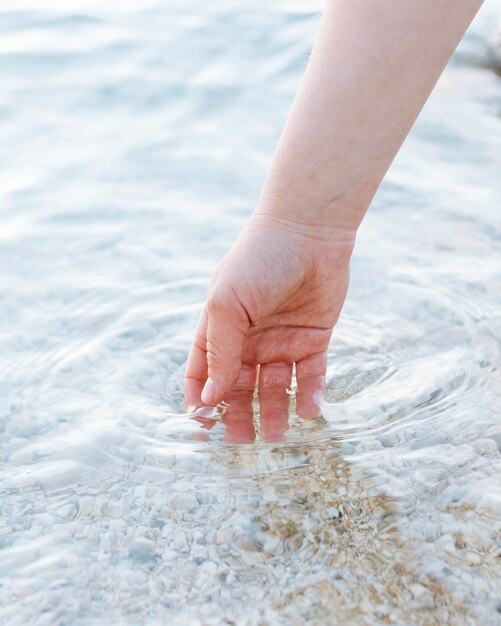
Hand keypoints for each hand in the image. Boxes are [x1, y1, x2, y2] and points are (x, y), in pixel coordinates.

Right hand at [184, 212, 354, 436]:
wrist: (309, 232)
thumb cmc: (258, 261)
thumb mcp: (227, 304)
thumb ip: (220, 352)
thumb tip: (210, 397)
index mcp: (220, 328)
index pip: (203, 372)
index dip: (201, 399)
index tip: (203, 427)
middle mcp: (249, 339)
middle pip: (240, 387)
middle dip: (239, 415)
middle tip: (244, 442)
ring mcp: (281, 340)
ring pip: (275, 387)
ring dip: (275, 412)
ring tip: (278, 436)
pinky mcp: (314, 339)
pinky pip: (311, 374)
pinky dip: (309, 394)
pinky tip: (309, 410)